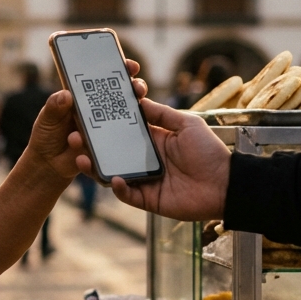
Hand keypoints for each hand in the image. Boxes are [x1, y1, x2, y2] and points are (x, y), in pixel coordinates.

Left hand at [27, 59, 147, 179]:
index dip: (118, 70)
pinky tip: (115, 138)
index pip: (103, 79)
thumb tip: (66, 95)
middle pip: (121, 95)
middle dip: (134, 88)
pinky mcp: (107, 145)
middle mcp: (98, 109)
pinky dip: (119, 138)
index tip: (129, 65)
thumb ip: (54, 107)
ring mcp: (105, 127)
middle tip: (138, 87)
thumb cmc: (47, 135)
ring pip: (125, 116)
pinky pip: (117, 140)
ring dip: (134, 111)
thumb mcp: (47, 118)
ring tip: (135, 107)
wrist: (48, 164)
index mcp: (83, 97)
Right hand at [79, 99, 229, 220]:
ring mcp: (144, 180)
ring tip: (82, 159)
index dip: (105, 125)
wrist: (225, 184)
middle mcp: (144, 160)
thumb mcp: (186, 124)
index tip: (88, 115)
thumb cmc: (209, 152)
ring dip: (95, 167)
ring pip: (112, 173)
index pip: (121, 131)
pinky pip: (127, 194)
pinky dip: (119, 188)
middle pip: (111, 153)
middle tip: (75, 137)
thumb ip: (162, 113)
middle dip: (91, 146)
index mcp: (152, 140)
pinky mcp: (147, 199)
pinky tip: (115, 179)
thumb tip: (139, 100)